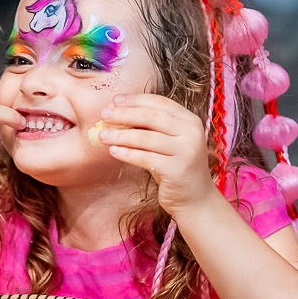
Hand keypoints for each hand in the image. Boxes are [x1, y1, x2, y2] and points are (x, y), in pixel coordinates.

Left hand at [97, 93, 215, 215]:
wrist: (195, 198)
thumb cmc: (175, 167)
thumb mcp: (169, 142)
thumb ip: (152, 128)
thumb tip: (118, 114)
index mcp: (190, 121)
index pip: (160, 102)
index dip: (136, 100)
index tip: (115, 100)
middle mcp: (192, 133)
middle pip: (152, 117)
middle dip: (125, 114)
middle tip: (104, 115)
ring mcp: (186, 152)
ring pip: (146, 137)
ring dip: (121, 135)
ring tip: (102, 136)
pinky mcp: (176, 170)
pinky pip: (145, 158)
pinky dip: (127, 153)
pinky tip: (113, 151)